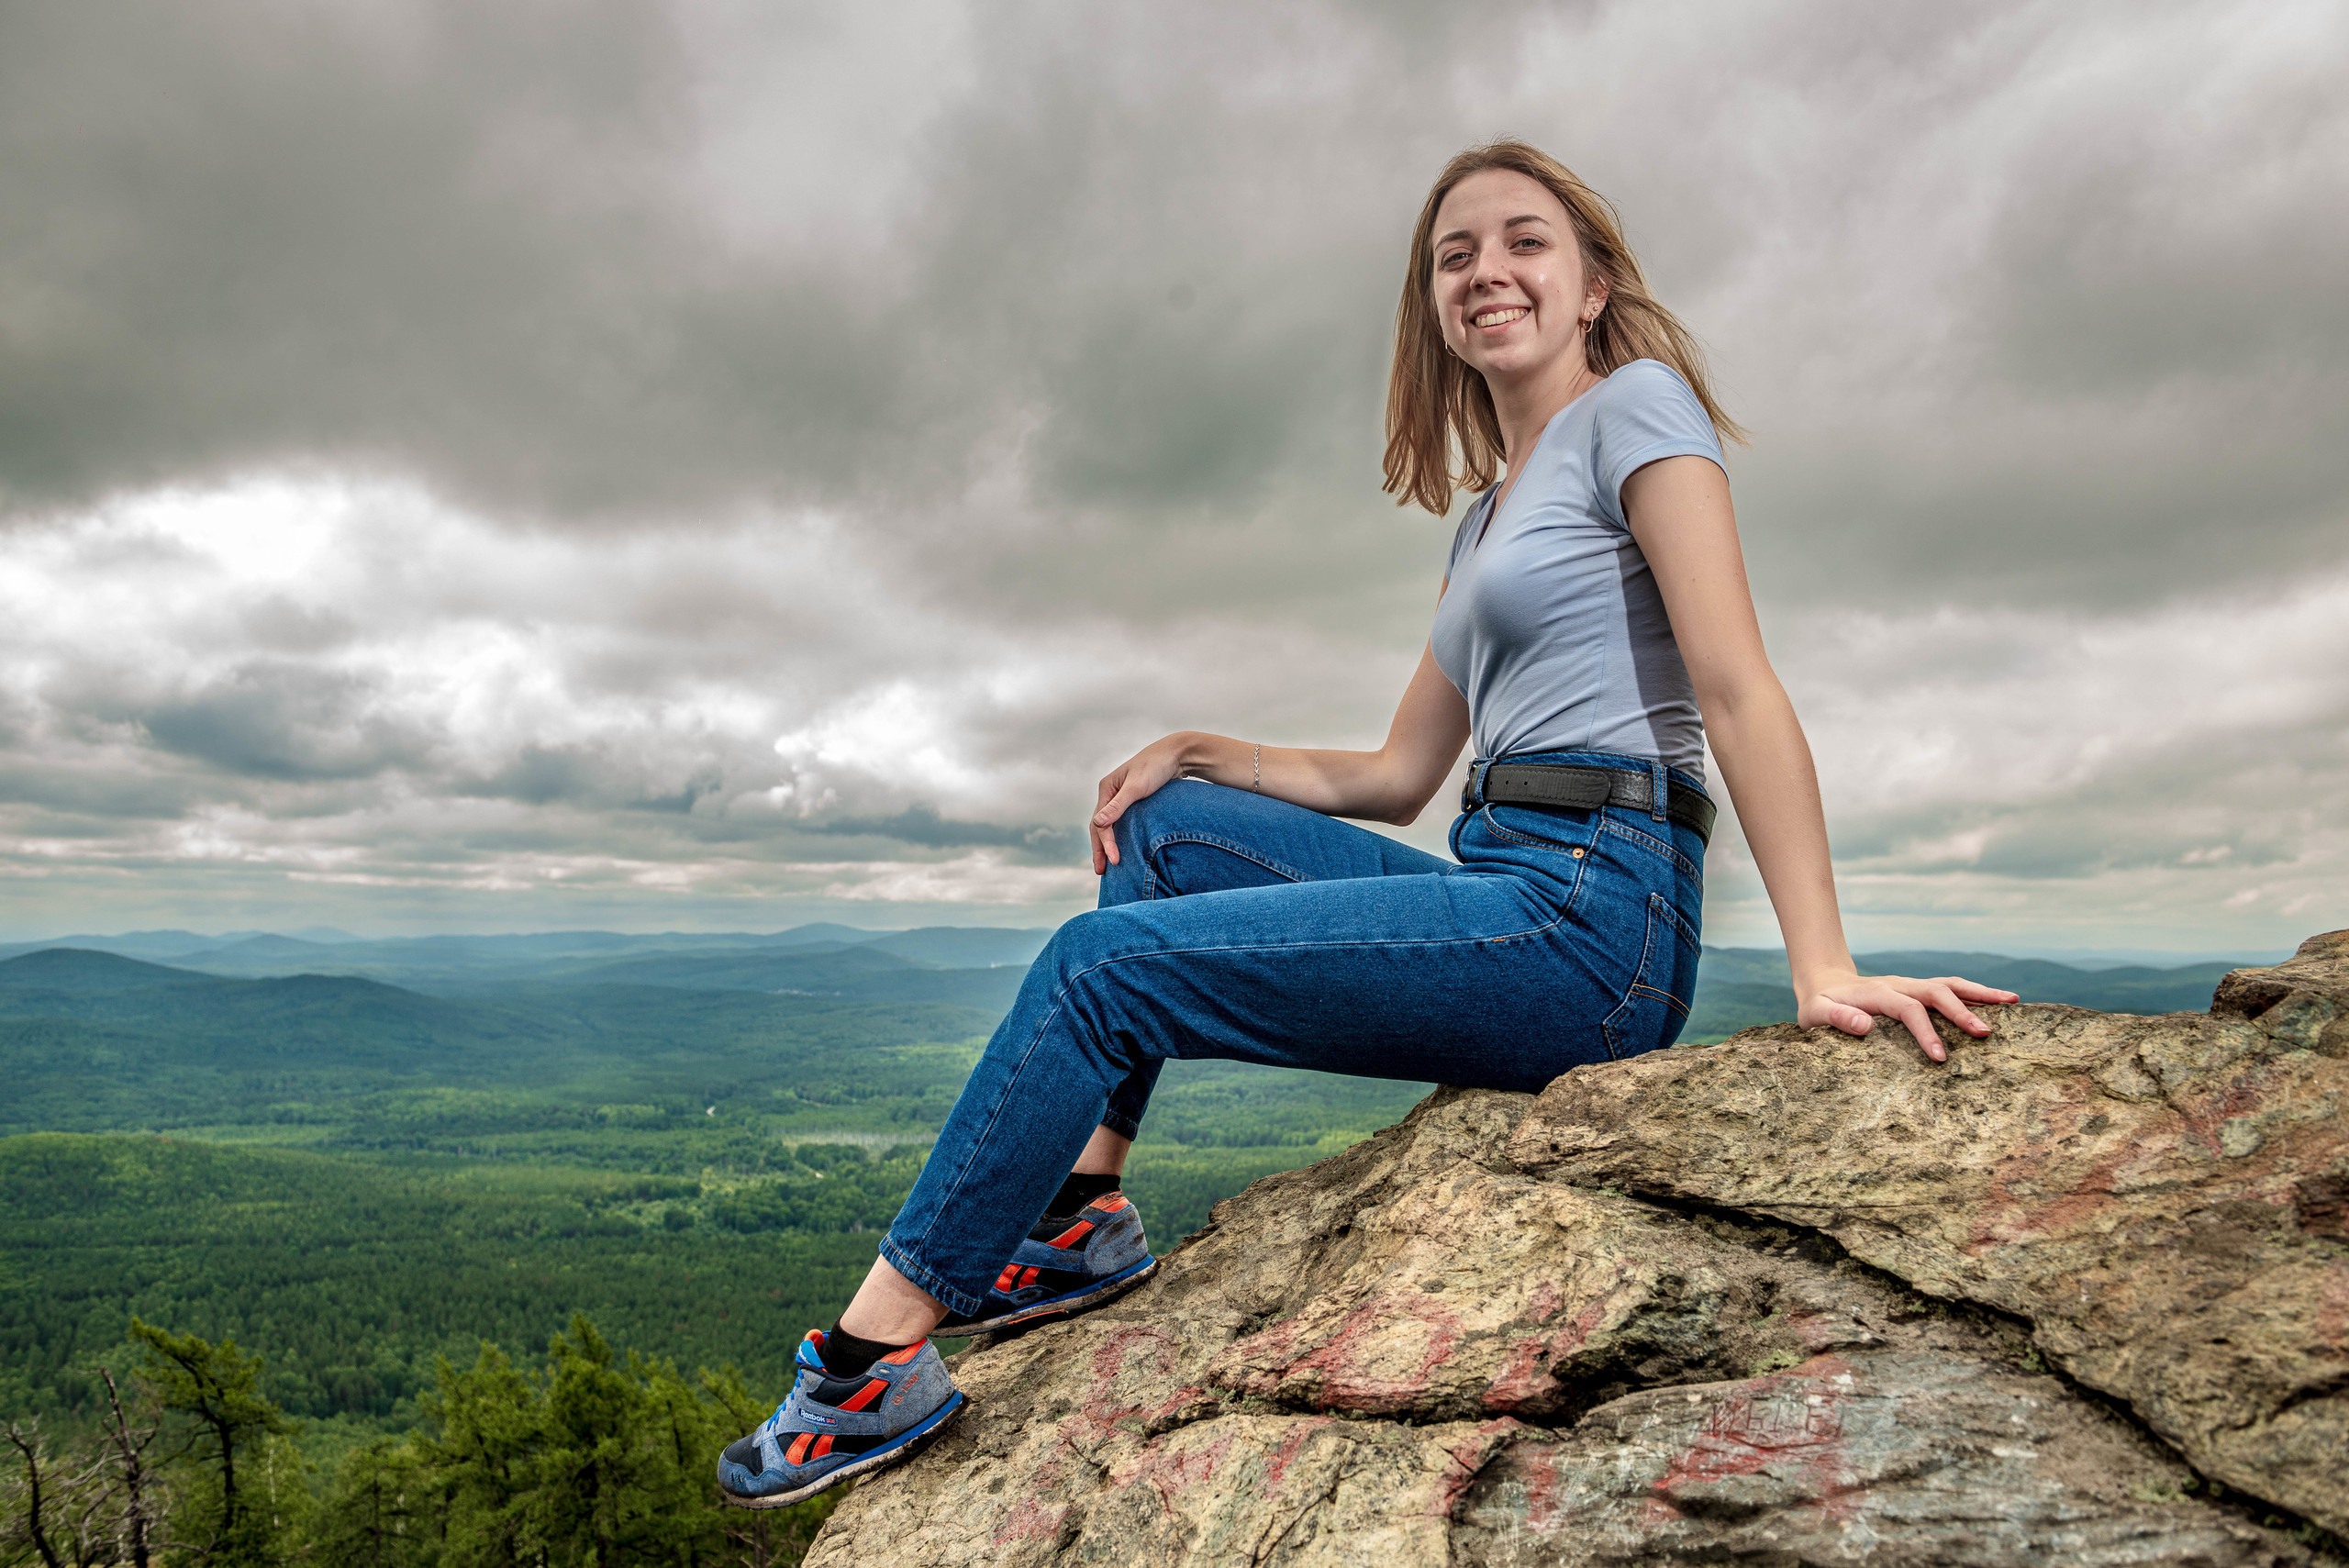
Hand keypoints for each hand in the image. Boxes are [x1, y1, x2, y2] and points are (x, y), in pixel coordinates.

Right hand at [1090, 734, 1194, 872]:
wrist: (1178, 754)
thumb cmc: (1157, 767)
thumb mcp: (1137, 787)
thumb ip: (1118, 806)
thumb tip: (1097, 824)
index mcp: (1107, 788)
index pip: (1100, 823)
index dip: (1105, 844)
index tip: (1115, 861)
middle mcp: (1111, 793)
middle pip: (1100, 826)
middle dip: (1100, 849)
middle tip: (1101, 872)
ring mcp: (1122, 797)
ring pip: (1111, 825)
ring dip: (1108, 844)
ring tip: (1109, 865)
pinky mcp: (1135, 801)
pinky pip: (1123, 822)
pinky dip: (1120, 836)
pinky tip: (1124, 847)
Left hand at [1796, 973, 2019, 1063]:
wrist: (1824, 986)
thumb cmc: (1819, 1006)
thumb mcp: (1816, 1014)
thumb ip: (1836, 1018)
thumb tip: (1865, 1026)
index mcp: (1878, 994)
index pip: (1908, 1010)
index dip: (1925, 1032)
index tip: (1940, 1058)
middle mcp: (1899, 985)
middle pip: (1936, 992)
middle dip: (1962, 1010)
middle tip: (1986, 1033)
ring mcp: (1911, 986)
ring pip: (1949, 984)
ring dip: (1980, 992)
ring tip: (2012, 1001)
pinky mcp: (1918, 990)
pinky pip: (1949, 988)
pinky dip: (1975, 992)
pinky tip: (2000, 1000)